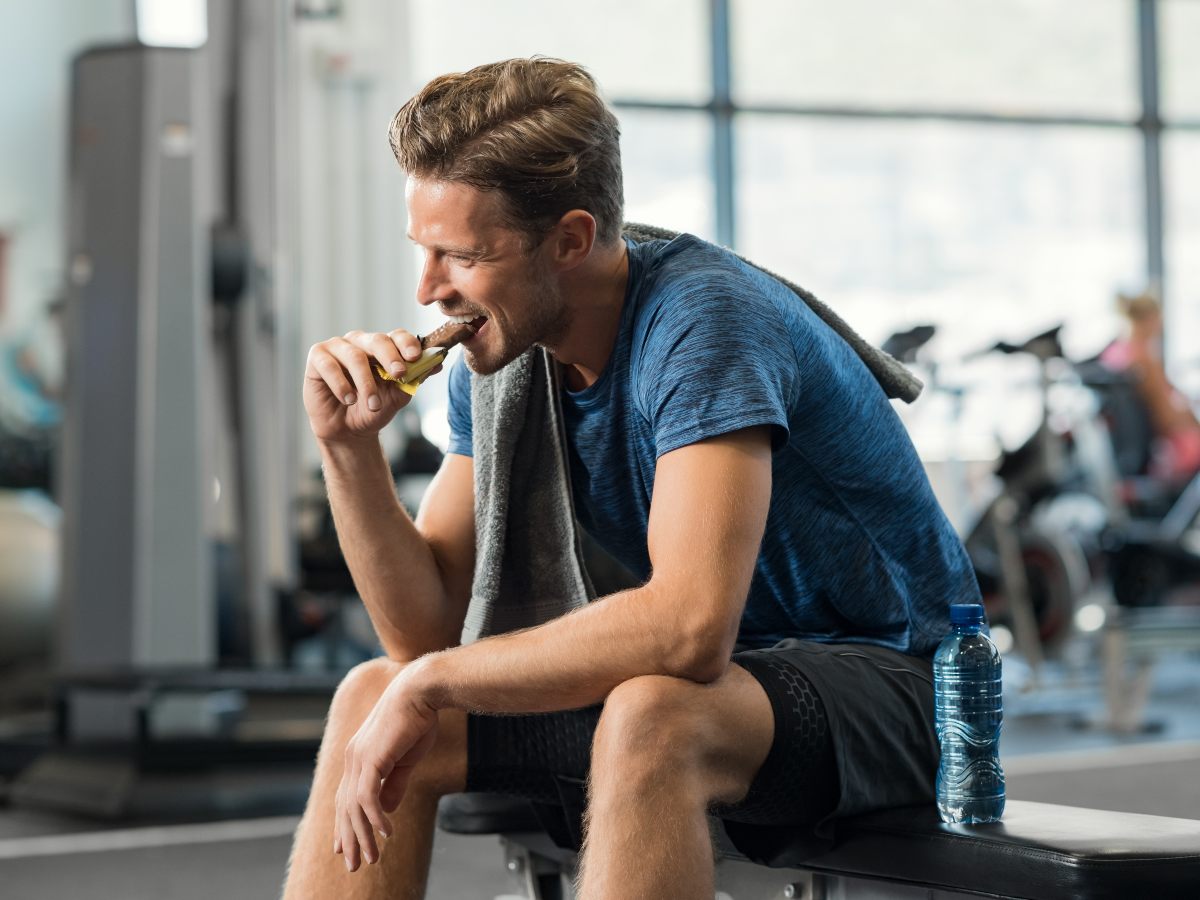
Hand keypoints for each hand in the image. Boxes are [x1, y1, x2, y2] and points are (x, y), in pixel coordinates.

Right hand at [303, 329, 440, 443]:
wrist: (348, 431)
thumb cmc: (373, 409)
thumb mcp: (398, 397)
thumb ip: (415, 379)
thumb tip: (437, 364)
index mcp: (382, 347)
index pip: (396, 336)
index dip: (407, 344)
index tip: (415, 358)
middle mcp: (360, 342)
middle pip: (377, 340)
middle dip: (390, 357)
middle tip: (399, 375)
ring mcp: (338, 347)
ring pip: (355, 356)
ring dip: (366, 382)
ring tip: (373, 404)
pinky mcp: (317, 357)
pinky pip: (329, 365)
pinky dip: (341, 384)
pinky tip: (348, 399)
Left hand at [333, 670, 439, 871]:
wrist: (421, 692)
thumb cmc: (417, 720)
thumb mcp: (406, 760)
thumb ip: (394, 784)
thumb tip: (386, 811)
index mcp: (359, 756)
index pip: (345, 798)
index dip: (344, 824)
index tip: (343, 848)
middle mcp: (352, 758)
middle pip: (345, 807)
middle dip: (350, 838)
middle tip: (355, 865)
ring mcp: (358, 758)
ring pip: (354, 807)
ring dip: (363, 835)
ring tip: (373, 858)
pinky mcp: (371, 758)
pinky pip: (367, 797)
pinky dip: (376, 818)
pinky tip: (386, 833)